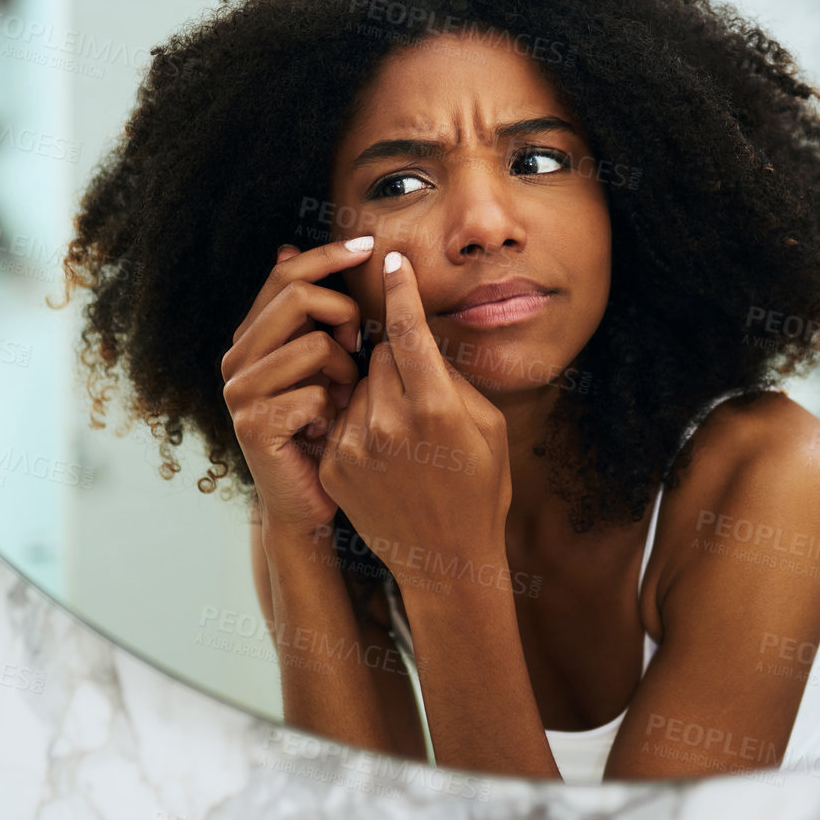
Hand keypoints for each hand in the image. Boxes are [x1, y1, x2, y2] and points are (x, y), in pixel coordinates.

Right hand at [220, 236, 373, 537]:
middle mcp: (235, 358)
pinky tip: (329, 430)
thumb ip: (311, 315)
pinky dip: (336, 411)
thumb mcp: (320, 363)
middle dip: (343, 312)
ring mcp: (239, 392)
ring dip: (346, 372)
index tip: (368, 246)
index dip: (327, 254)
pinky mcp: (252, 425)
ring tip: (342, 400)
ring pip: (315, 345)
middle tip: (358, 345)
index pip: (285, 273)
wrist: (306, 501)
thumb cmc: (324, 428)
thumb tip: (285, 246)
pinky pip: (316, 394)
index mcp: (251, 337)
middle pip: (297, 296)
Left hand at [317, 250, 511, 587]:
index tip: (391, 260)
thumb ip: (451, 377)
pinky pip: (341, 416)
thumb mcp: (487, 427)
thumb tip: (418, 338)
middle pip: (380, 355)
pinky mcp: (333, 465)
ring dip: (377, 393)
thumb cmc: (479, 488)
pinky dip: (358, 421)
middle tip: (419, 392)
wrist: (446, 560)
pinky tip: (384, 454)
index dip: (399, 291)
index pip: (408, 331)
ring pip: (358, 384)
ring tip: (404, 434)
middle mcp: (391, 423)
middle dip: (397, 359)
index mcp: (436, 409)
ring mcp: (356, 446)